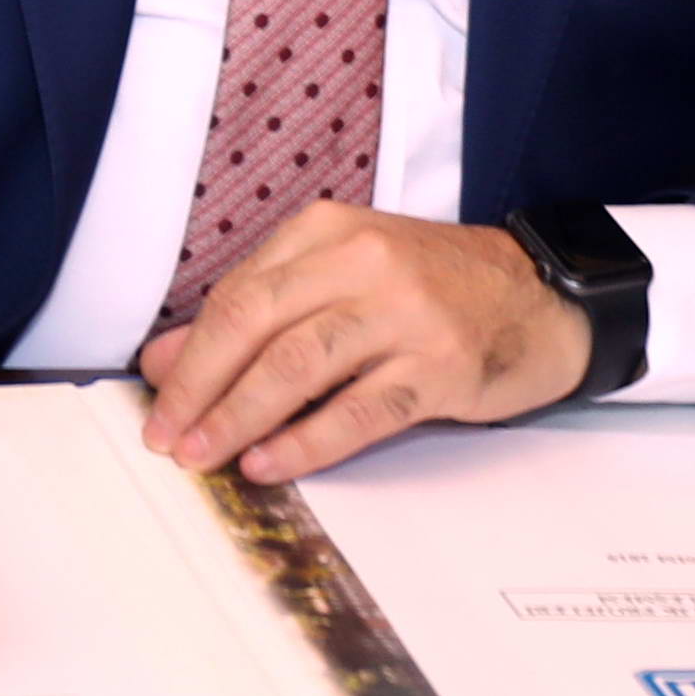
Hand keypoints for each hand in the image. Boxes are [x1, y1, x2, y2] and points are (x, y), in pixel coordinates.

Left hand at [135, 203, 590, 486]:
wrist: (540, 297)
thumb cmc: (428, 290)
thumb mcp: (339, 279)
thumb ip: (255, 313)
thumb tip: (164, 361)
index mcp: (325, 232)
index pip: (238, 294)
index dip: (189, 353)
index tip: (155, 400)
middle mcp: (361, 262)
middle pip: (256, 324)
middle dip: (200, 386)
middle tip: (167, 438)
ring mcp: (404, 314)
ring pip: (298, 366)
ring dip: (240, 417)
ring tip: (204, 455)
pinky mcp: (441, 366)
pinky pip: (359, 411)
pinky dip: (306, 441)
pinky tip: (269, 463)